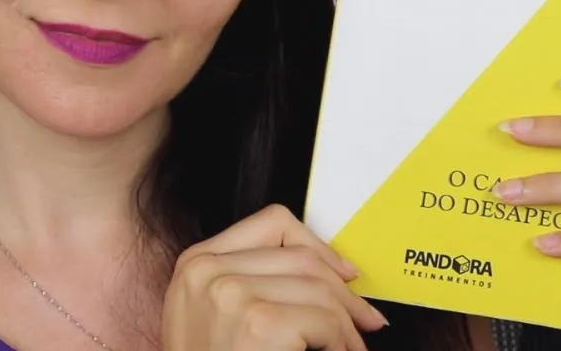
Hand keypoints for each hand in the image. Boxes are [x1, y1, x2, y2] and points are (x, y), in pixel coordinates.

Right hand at [161, 204, 388, 350]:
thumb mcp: (218, 320)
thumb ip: (256, 285)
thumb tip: (338, 274)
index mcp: (195, 264)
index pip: (273, 223)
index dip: (319, 247)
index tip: (345, 276)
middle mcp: (206, 270)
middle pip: (303, 257)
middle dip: (344, 293)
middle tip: (365, 323)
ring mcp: (229, 293)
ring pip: (321, 288)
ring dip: (347, 325)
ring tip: (348, 350)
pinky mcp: (257, 322)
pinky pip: (325, 321)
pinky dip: (342, 344)